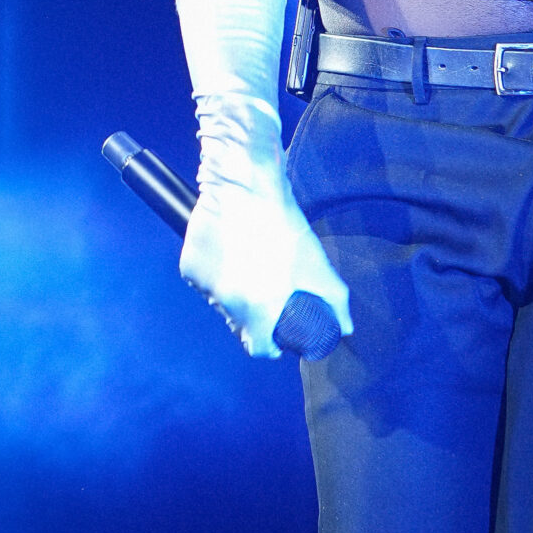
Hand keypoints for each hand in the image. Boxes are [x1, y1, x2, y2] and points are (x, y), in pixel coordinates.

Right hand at [180, 96, 353, 359]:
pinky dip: (218, 275)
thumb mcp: (317, 263)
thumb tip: (344, 328)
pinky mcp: (189, 267)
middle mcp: (226, 302)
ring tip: (251, 264)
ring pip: (222, 302)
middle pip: (240, 324)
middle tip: (268, 290)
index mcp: (258, 307)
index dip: (271, 343)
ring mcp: (203, 285)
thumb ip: (333, 300)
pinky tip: (231, 252)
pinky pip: (205, 283)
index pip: (259, 348)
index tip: (278, 331)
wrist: (242, 185)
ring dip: (236, 293)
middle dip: (256, 314)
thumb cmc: (283, 224)